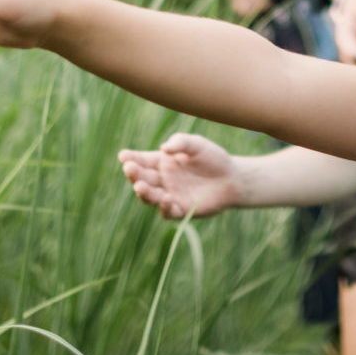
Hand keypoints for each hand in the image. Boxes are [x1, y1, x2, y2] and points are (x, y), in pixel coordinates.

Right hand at [118, 133, 245, 218]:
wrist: (232, 178)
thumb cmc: (213, 158)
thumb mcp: (197, 144)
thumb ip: (181, 142)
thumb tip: (164, 148)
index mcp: (162, 162)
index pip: (142, 160)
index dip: (131, 158)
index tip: (123, 156)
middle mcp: (162, 180)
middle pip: (142, 178)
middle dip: (134, 174)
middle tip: (129, 168)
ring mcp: (169, 195)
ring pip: (150, 196)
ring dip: (144, 192)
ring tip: (140, 186)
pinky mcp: (180, 210)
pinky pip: (168, 212)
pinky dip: (165, 207)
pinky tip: (166, 199)